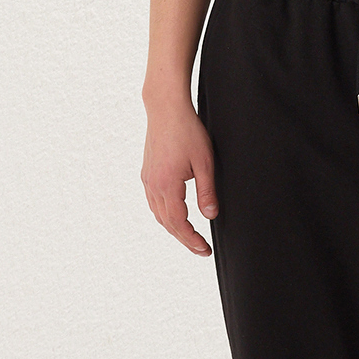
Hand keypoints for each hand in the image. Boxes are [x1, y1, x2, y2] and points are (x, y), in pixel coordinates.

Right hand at [141, 99, 218, 255]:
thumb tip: (211, 216)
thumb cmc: (188, 131)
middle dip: (185, 239)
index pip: (179, 223)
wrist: (166, 109)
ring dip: (174, 229)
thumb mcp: (205, 162)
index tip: (205, 249)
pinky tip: (175, 216)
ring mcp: (148, 179)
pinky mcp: (147, 173)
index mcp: (167, 185)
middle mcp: (153, 185)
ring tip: (191, 237)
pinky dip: (165, 215)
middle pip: (167, 223)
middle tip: (201, 249)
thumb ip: (207, 192)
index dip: (192, 240)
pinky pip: (154, 203)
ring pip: (159, 215)